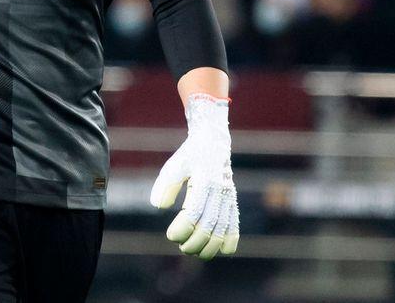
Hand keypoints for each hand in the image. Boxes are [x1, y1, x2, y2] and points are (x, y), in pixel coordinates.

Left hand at [150, 93, 239, 259]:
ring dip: (210, 245)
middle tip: (181, 247)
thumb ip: (166, 185)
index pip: (195, 211)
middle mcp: (219, 190)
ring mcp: (228, 196)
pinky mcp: (232, 200)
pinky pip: (235, 223)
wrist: (213, 142)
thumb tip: (159, 206)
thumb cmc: (189, 156)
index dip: (184, 227)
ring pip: (223, 227)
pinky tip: (223, 250)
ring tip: (195, 252)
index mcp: (204, 180)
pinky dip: (231, 238)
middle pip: (210, 224)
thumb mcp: (174, 166)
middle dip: (196, 241)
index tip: (171, 235)